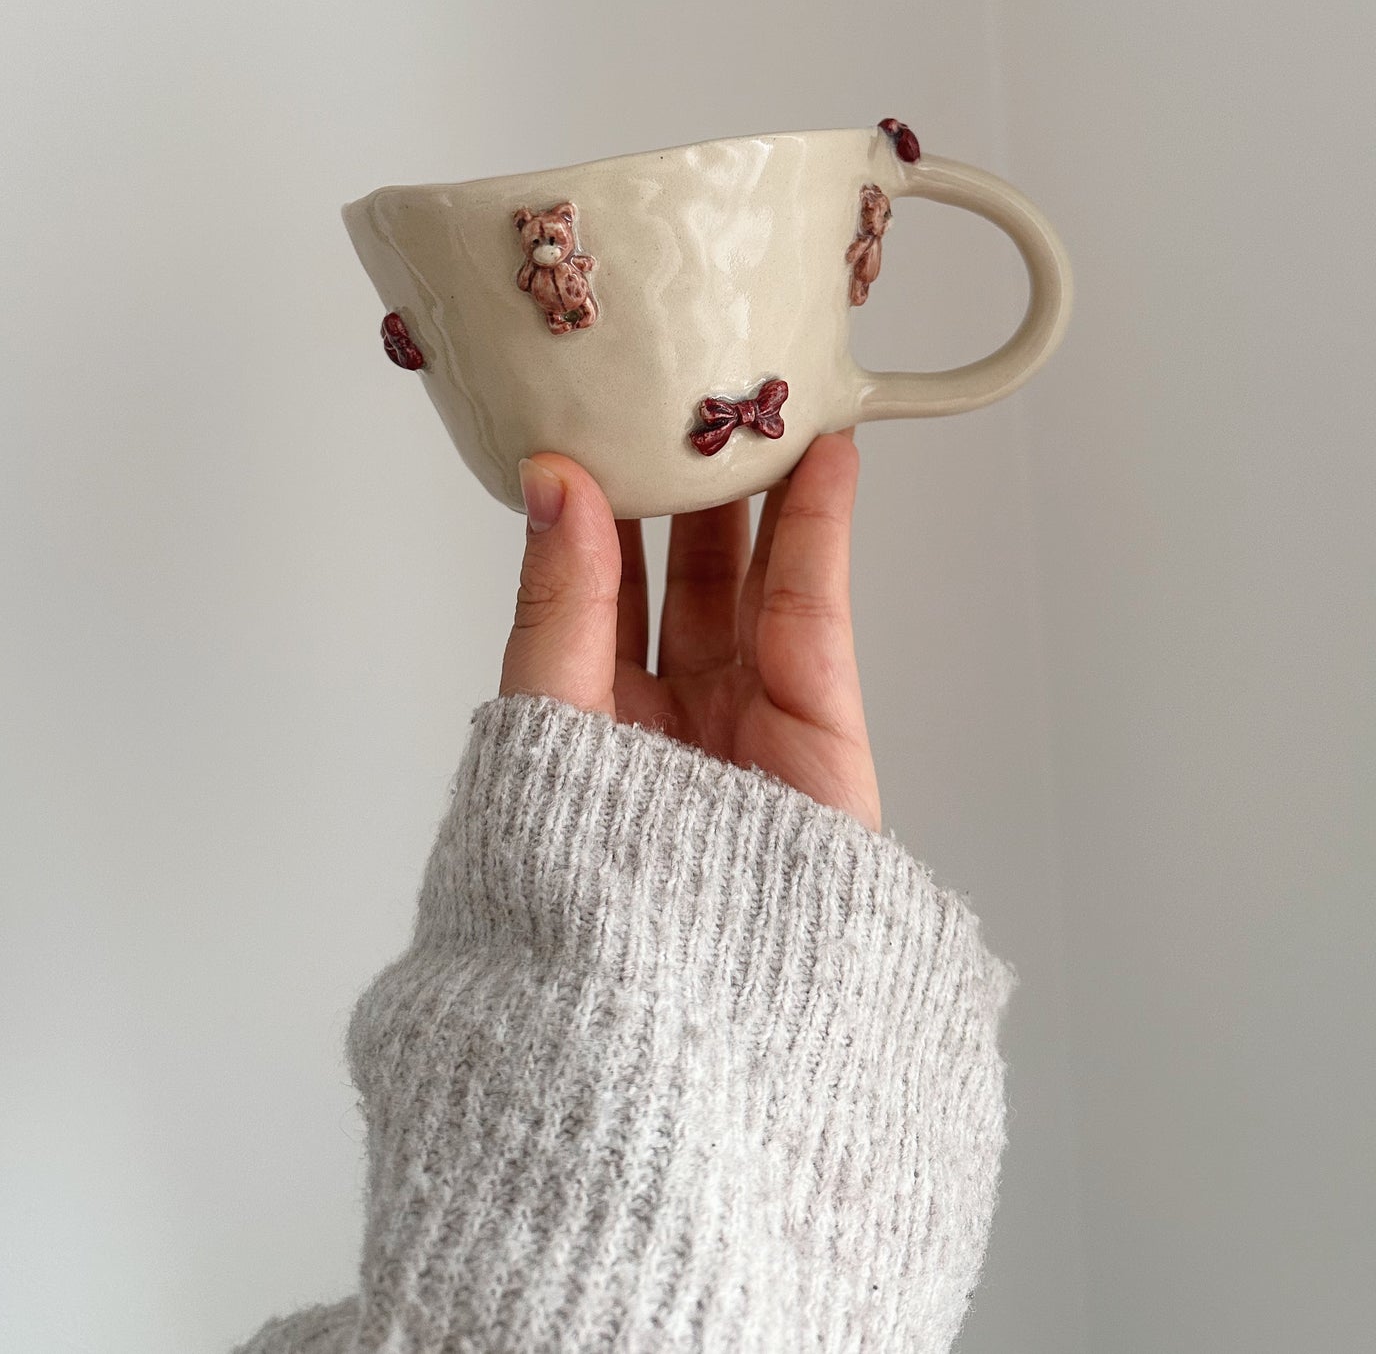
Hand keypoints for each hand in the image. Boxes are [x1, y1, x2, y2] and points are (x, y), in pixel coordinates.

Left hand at [499, 431, 879, 829]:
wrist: (679, 975)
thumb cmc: (584, 867)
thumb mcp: (550, 713)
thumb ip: (558, 597)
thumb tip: (550, 478)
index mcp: (590, 713)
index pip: (597, 585)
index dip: (606, 503)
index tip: (607, 420)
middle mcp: (669, 709)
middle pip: (685, 574)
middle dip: (692, 489)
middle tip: (693, 399)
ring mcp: (745, 711)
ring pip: (756, 576)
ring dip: (764, 490)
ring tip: (767, 403)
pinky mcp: (815, 717)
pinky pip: (812, 602)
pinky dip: (819, 525)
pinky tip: (825, 457)